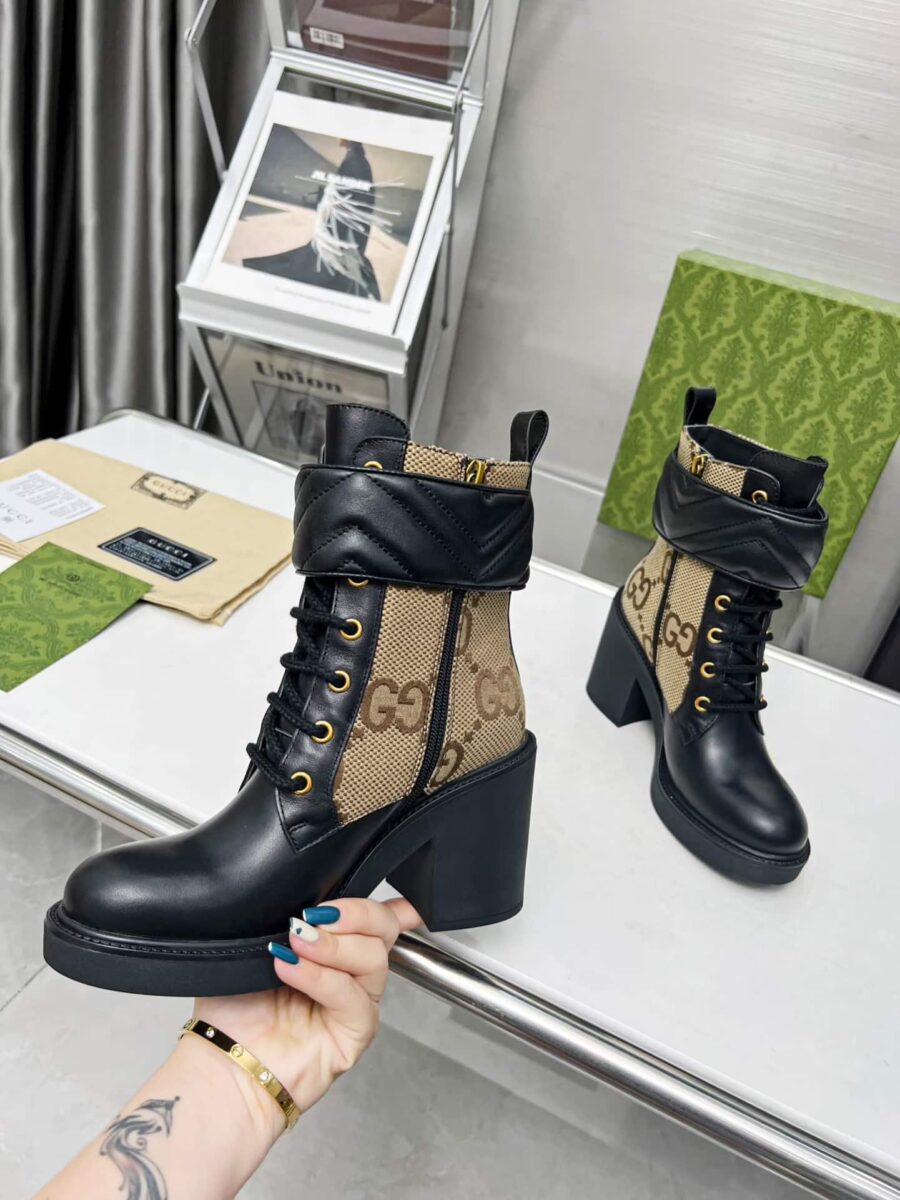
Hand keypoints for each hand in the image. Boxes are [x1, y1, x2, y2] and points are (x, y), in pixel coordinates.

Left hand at [186, 897, 421, 1143]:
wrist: (220, 1063)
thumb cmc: (233, 1009)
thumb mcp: (259, 945)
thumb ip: (294, 920)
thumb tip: (313, 898)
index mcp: (336, 948)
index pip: (377, 920)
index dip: (391, 903)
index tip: (375, 888)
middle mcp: (351, 973)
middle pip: (384, 929)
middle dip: (355, 913)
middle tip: (316, 915)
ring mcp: (356, 1002)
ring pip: (373, 958)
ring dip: (333, 945)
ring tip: (297, 942)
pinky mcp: (356, 1032)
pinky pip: (353, 997)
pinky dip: (321, 978)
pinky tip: (291, 970)